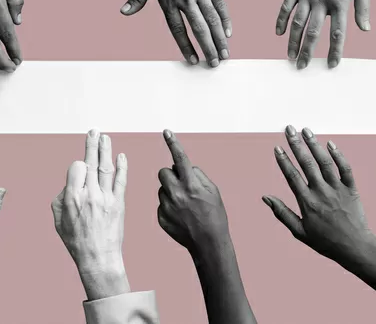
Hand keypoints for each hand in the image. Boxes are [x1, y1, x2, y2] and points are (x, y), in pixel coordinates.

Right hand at [51, 129, 129, 299]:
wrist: (98, 258)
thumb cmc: (76, 240)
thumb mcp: (59, 220)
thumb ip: (62, 197)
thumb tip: (71, 183)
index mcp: (73, 198)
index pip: (76, 168)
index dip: (76, 165)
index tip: (78, 168)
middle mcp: (90, 195)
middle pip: (90, 163)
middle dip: (92, 145)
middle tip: (94, 131)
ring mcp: (106, 198)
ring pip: (106, 168)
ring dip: (106, 150)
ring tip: (105, 137)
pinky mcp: (119, 203)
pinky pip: (121, 181)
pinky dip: (122, 167)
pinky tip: (121, 156)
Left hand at [121, 0, 230, 67]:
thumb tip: (124, 12)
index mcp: (167, 0)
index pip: (178, 29)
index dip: (185, 46)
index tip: (193, 61)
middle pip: (199, 29)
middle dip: (207, 49)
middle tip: (214, 65)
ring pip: (212, 20)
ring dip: (219, 39)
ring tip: (224, 55)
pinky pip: (220, 4)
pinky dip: (226, 19)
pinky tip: (229, 32)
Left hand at [157, 130, 229, 254]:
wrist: (208, 243)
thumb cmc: (214, 215)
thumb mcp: (213, 191)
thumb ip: (197, 175)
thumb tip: (183, 167)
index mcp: (191, 185)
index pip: (180, 158)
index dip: (173, 143)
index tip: (166, 132)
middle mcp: (177, 194)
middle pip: (163, 172)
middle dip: (171, 174)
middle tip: (182, 184)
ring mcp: (167, 207)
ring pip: (162, 189)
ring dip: (170, 191)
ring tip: (185, 205)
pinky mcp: (161, 217)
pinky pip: (162, 204)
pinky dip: (169, 206)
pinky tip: (181, 216)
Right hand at [263, 126, 374, 266]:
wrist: (354, 248)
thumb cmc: (325, 242)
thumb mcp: (299, 231)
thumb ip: (282, 213)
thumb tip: (265, 197)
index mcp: (307, 202)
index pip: (292, 176)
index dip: (283, 160)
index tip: (277, 147)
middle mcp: (321, 192)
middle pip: (307, 163)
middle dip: (296, 144)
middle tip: (289, 128)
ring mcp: (337, 189)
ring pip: (324, 162)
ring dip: (314, 144)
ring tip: (306, 130)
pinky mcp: (351, 189)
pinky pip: (345, 168)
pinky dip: (338, 155)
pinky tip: (330, 143)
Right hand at [277, 0, 370, 68]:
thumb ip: (363, 7)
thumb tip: (365, 29)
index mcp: (340, 2)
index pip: (337, 33)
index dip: (335, 51)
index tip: (331, 65)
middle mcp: (321, 2)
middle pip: (313, 33)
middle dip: (307, 52)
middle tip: (301, 67)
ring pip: (297, 23)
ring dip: (292, 42)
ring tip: (290, 56)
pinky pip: (285, 7)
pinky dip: (281, 21)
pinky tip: (278, 33)